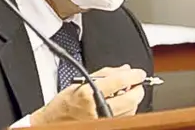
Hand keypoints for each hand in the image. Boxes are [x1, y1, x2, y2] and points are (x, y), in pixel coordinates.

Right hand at [28, 65, 146, 124]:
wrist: (56, 121)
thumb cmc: (65, 103)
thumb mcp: (80, 82)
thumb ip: (104, 74)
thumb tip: (125, 69)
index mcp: (89, 93)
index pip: (119, 82)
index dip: (133, 76)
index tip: (139, 73)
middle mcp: (98, 108)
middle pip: (131, 99)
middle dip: (137, 89)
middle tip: (136, 84)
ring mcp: (104, 120)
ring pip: (131, 109)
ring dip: (132, 99)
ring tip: (123, 93)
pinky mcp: (108, 125)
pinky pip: (126, 117)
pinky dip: (127, 109)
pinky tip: (119, 103)